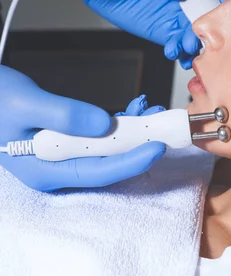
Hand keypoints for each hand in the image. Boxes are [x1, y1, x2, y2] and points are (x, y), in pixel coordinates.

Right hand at [0, 66, 165, 190]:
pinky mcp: (63, 143)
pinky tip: (129, 110)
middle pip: (106, 163)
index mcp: (44, 170)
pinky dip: (112, 125)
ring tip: (149, 109)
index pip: (97, 172)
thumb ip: (64, 115)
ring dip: (128, 132)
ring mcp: (60, 157)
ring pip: (103, 150)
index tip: (156, 146)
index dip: (131, 161)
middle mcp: (55, 169)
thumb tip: (106, 125)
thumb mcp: (25, 103)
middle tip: (159, 122)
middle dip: (136, 144)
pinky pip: (94, 139)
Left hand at [55, 0, 230, 68]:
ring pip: (197, 28)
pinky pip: (180, 39)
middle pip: (210, 9)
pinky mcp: (166, 23)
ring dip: (194, 41)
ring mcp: (179, 6)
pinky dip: (180, 48)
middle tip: (196, 38)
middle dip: (207, 26)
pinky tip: (174, 52)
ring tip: (183, 49)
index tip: (217, 18)